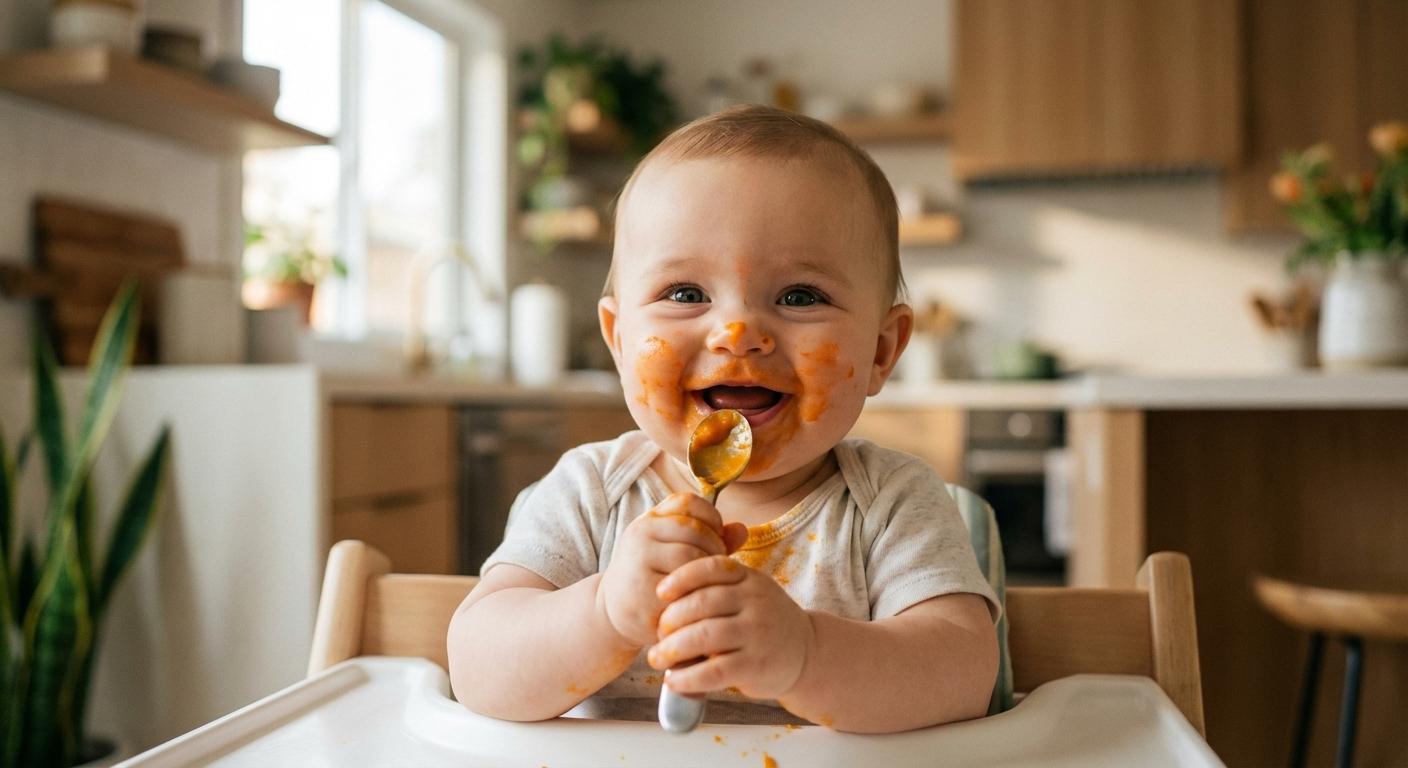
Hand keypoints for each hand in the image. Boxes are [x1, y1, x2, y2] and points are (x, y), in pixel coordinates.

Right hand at [599, 492, 748, 646]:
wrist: (613, 613)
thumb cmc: (652, 575)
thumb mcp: (672, 548)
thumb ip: (709, 536)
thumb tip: (742, 530)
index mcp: (647, 520)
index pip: (689, 502)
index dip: (712, 517)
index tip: (717, 536)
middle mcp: (639, 536)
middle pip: (695, 530)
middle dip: (715, 548)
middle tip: (717, 567)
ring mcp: (639, 565)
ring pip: (691, 558)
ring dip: (708, 571)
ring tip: (709, 582)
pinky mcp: (643, 595)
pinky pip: (683, 589)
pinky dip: (697, 594)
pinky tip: (698, 600)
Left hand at [647, 555, 814, 699]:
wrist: (806, 651)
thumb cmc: (762, 620)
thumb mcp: (750, 591)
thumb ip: (718, 584)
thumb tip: (663, 590)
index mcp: (749, 578)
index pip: (710, 568)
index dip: (680, 578)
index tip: (659, 593)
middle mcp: (755, 602)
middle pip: (702, 603)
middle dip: (670, 619)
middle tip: (657, 632)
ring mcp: (758, 633)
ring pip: (704, 636)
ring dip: (672, 649)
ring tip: (657, 658)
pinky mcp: (756, 665)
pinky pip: (714, 671)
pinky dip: (688, 677)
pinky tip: (674, 681)